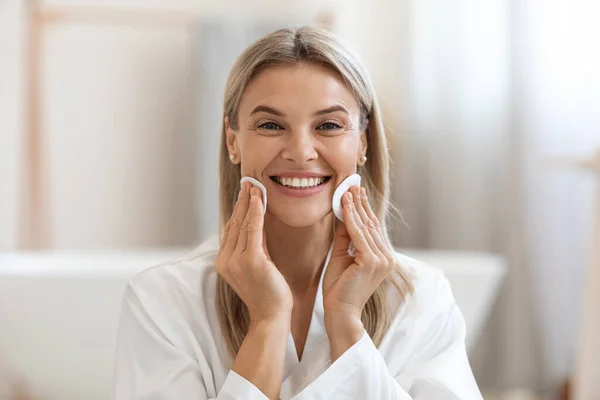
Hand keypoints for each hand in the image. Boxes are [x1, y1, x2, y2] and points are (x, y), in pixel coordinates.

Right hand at [215, 182, 292, 324]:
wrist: (272, 316)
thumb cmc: (268, 292)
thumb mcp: (258, 264)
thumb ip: (255, 244)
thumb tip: (258, 220)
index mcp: (224, 262)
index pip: (231, 229)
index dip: (238, 209)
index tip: (244, 192)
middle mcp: (226, 260)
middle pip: (234, 223)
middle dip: (242, 201)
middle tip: (248, 182)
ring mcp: (236, 261)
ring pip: (242, 224)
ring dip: (249, 202)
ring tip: (254, 186)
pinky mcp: (251, 261)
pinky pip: (253, 230)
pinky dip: (255, 212)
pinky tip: (259, 200)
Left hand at [322, 186, 395, 347]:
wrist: (339, 312)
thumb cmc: (339, 288)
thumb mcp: (342, 256)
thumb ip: (345, 237)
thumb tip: (344, 215)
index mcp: (383, 258)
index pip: (372, 228)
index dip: (364, 209)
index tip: (356, 192)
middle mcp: (386, 258)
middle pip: (371, 224)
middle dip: (360, 203)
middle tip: (353, 185)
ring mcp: (381, 260)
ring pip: (365, 227)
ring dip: (355, 207)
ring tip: (347, 190)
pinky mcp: (371, 262)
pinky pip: (358, 235)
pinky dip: (351, 219)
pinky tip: (345, 206)